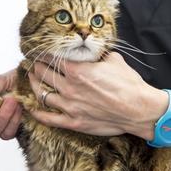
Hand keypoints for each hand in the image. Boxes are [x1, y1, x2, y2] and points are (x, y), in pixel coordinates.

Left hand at [28, 52, 167, 138]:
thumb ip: (97, 54)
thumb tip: (93, 48)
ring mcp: (70, 107)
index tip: (40, 51)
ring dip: (34, 85)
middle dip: (36, 67)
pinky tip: (32, 107)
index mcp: (78, 70)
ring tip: (32, 79)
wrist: (139, 109)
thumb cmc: (129, 84)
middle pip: (44, 74)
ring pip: (42, 95)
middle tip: (34, 63)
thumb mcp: (113, 60)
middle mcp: (70, 88)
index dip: (43, 53)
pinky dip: (37, 112)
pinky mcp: (74, 122)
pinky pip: (49, 118)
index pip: (52, 58)